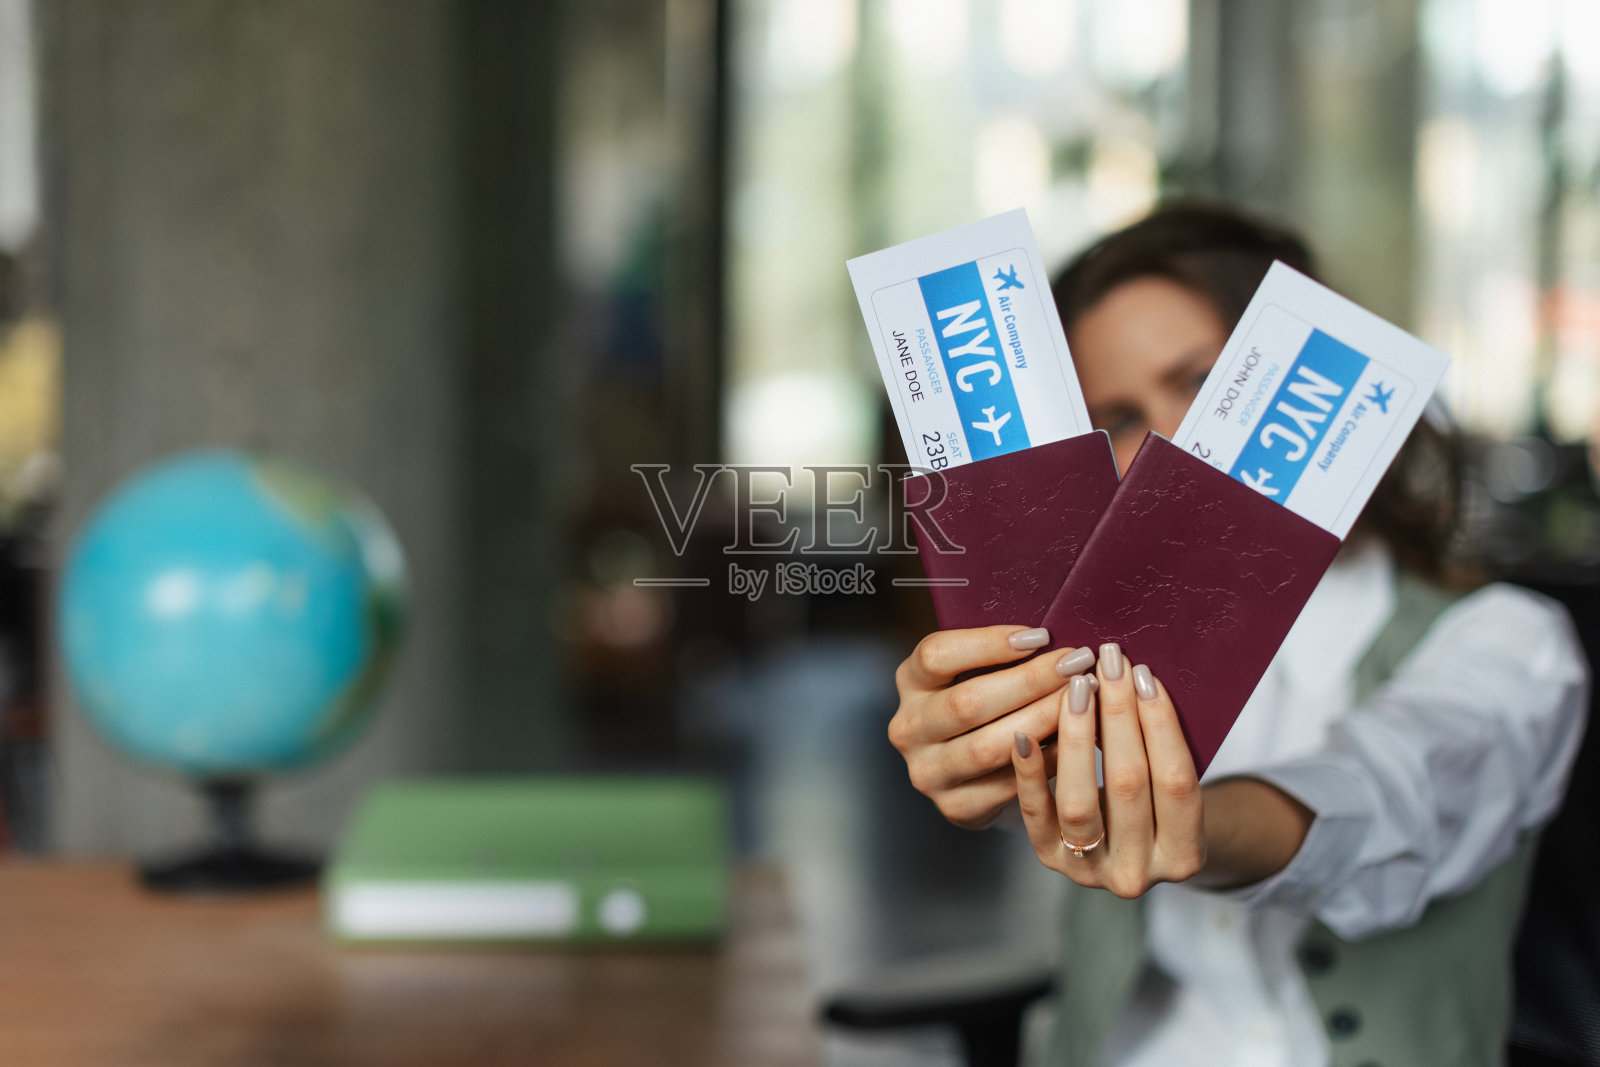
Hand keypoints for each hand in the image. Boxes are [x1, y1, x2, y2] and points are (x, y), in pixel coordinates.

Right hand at [889, 625, 1097, 829]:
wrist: (971, 769)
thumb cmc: (985, 701)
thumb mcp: (976, 669)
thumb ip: (1003, 653)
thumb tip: (1054, 636)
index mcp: (910, 681)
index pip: (937, 655)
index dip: (989, 643)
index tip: (1041, 636)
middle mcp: (909, 728)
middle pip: (967, 702)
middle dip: (1030, 681)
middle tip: (1075, 666)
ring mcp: (928, 772)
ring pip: (988, 748)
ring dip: (1042, 720)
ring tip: (1082, 699)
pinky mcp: (955, 807)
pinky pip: (1007, 785)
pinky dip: (1045, 761)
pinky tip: (1075, 740)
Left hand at [1011, 643, 1204, 896]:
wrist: (1131, 852)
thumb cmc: (1155, 802)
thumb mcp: (1173, 785)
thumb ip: (1161, 747)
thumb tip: (1134, 675)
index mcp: (1184, 856)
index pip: (1176, 782)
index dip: (1161, 725)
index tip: (1144, 675)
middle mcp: (1137, 874)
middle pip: (1128, 784)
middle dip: (1119, 716)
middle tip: (1108, 664)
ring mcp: (1090, 872)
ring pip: (1079, 800)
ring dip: (1077, 736)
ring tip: (1076, 687)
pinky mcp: (1049, 859)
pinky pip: (1036, 812)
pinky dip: (1030, 771)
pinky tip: (1024, 731)